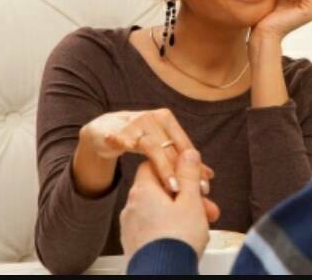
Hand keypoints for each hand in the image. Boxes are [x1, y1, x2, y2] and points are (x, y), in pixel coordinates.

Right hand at [79, 108, 213, 192]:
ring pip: (153, 147)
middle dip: (184, 173)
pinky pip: (122, 141)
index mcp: (166, 120)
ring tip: (173, 188)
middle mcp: (152, 118)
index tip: (205, 187)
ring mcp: (134, 124)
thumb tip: (209, 178)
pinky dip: (126, 146)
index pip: (185, 145)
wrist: (102, 128)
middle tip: (194, 194)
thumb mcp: (158, 147)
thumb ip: (179, 162)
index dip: (196, 167)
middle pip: (172, 148)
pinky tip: (133, 159)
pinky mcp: (115, 131)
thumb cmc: (137, 139)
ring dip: (164, 168)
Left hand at [120, 149, 219, 259]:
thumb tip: (187, 153)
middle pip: (160, 190)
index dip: (174, 168)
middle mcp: (131, 206)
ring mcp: (131, 227)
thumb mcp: (191, 200)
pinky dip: (169, 226)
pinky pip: (153, 227)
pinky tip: (185, 235)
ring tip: (202, 223)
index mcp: (143, 190)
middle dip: (185, 196)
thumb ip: (189, 174)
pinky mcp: (134, 244)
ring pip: (159, 210)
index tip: (190, 176)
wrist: (164, 273)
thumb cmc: (177, 238)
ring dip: (181, 212)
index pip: (153, 165)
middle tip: (205, 204)